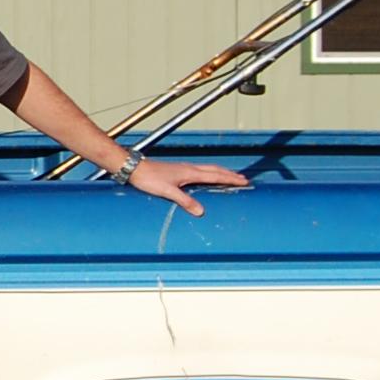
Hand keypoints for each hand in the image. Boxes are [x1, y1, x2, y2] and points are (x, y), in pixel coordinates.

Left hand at [124, 157, 248, 216]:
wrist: (134, 169)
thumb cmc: (149, 178)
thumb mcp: (168, 192)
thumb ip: (185, 201)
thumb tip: (200, 211)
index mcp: (190, 172)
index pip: (215, 175)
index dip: (230, 178)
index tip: (244, 181)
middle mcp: (189, 168)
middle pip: (215, 170)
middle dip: (230, 174)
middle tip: (243, 179)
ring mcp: (183, 168)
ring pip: (208, 169)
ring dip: (221, 172)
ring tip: (230, 176)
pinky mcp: (177, 170)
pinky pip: (200, 171)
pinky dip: (209, 173)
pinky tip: (206, 177)